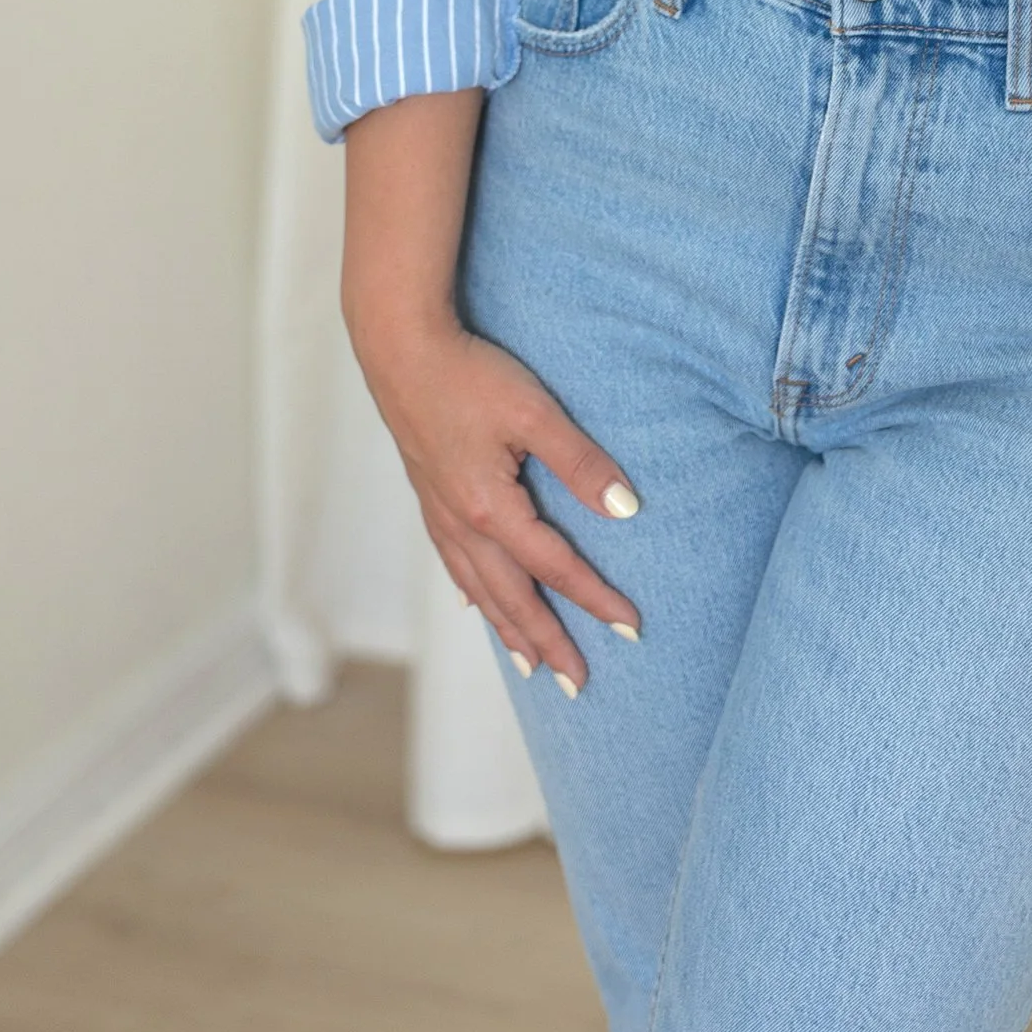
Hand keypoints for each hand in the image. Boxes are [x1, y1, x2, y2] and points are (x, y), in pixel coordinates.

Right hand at [349, 310, 642, 691]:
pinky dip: (472, 592)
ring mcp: (441, 513)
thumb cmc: (469, 374)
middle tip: (578, 684)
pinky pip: (454, 563)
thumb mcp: (534, 411)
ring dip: (508, 629)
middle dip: (547, 642)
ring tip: (530, 665)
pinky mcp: (429, 496)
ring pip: (479, 588)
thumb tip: (626, 509)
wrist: (399, 348)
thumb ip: (580, 462)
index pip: (554, 567)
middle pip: (512, 598)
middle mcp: (463, 524)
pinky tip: (476, 603)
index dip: (595, 598)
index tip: (631, 628)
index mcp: (491, 509)